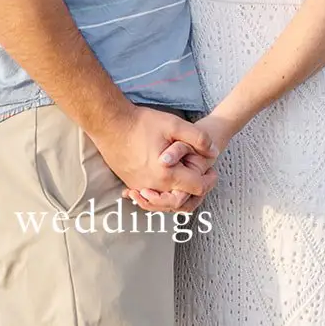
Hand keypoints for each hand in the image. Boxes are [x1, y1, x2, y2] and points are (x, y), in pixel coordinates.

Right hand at [91, 106, 217, 210]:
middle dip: (195, 191)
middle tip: (203, 176)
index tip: (213, 171)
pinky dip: (162, 192)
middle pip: (181, 201)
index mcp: (167, 174)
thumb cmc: (142, 123)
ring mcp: (139, 187)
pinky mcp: (130, 183)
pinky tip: (167, 178)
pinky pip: (150, 196)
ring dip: (179, 193)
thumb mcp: (175, 125)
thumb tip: (214, 152)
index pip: (197, 189)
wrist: (110, 125)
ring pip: (164, 202)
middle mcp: (152, 186)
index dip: (209, 181)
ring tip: (187, 178)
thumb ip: (198, 138)